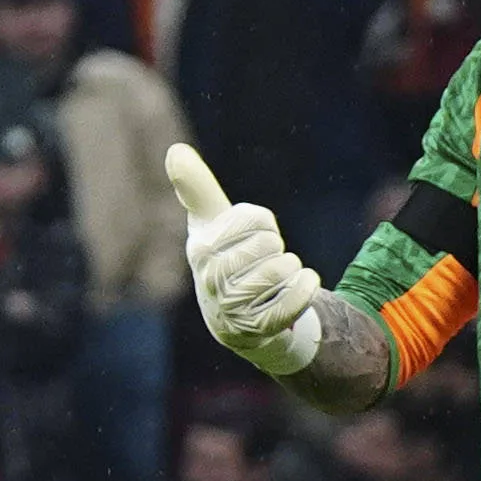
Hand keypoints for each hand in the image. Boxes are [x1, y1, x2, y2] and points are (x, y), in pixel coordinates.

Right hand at [165, 143, 324, 374]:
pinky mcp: (255, 330)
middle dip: (276, 249)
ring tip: (275, 279)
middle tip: (262, 264)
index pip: (254, 219)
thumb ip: (197, 188)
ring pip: (281, 270)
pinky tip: (305, 283)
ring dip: (290, 270)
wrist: (236, 321)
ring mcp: (231, 308)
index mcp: (201, 248)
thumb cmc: (226, 262)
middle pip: (269, 244)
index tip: (251, 238)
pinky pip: (292, 301)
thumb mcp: (212, 224)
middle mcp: (210, 279)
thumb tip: (174, 151)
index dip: (263, 224)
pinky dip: (305, 288)